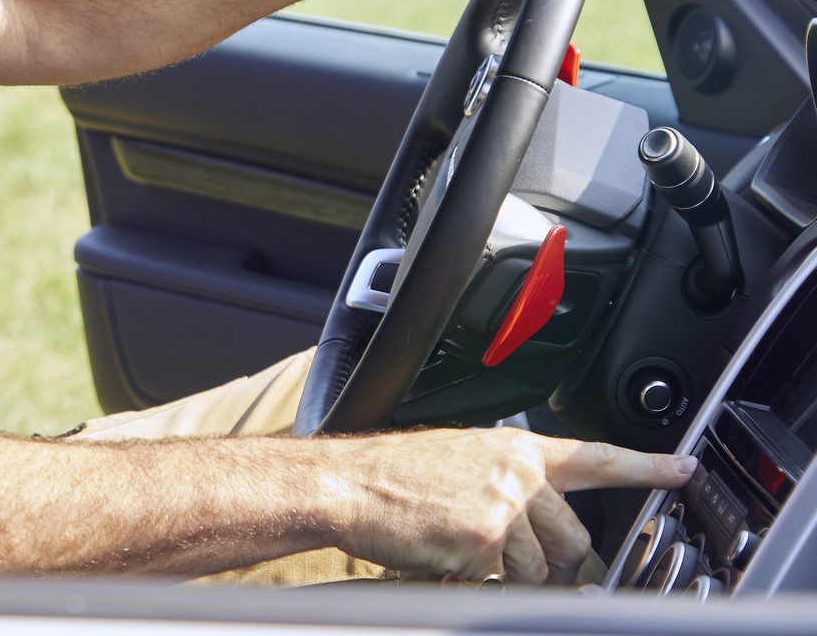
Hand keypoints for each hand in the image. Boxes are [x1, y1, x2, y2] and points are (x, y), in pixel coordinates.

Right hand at [327, 427, 693, 584]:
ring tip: (461, 552)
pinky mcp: (485, 540)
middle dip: (551, 562)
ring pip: (541, 568)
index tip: (683, 471)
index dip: (647, 466)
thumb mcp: (457, 459)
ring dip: (508, 575)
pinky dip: (476, 582)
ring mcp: (504, 506)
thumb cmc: (390, 475)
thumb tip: (535, 521)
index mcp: (513, 448)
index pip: (596, 457)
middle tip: (510, 562)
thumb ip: (506, 481)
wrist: (347, 484)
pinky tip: (445, 559)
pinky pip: (504, 582)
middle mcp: (517, 473)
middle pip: (574, 536)